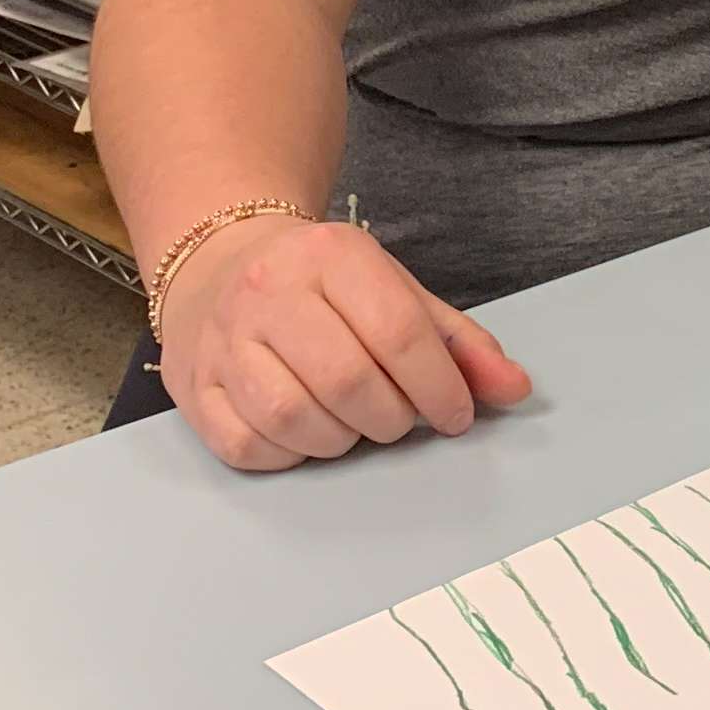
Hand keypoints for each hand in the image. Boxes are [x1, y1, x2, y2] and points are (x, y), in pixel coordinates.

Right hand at [154, 213, 530, 472]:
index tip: (454, 414)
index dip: (439, 386)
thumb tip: (515, 390)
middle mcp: (269, 291)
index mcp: (331, 255)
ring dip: (340, 438)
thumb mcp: (394, 291)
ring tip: (354, 423)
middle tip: (400, 420)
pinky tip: (307, 433)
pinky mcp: (194, 387)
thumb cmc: (322, 286)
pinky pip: (247, 444)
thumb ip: (458, 342)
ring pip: (293, 417)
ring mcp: (224, 340)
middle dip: (391, 417)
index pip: (398, 331)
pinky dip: (289, 454)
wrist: (221, 264)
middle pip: (347, 380)